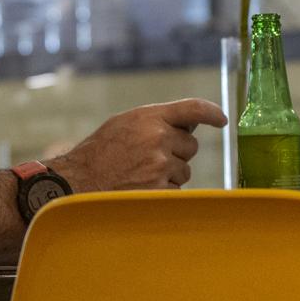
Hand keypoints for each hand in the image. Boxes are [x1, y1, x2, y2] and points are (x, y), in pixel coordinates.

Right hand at [47, 98, 226, 190]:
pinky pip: (176, 190)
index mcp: (149, 117)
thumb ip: (155, 121)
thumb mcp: (124, 124)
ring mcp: (161, 166)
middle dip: (177, 152)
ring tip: (140, 174)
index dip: (211, 112)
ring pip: (185, 170)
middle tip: (150, 158)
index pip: (192, 109)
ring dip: (170, 174)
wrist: (78, 182)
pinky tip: (141, 188)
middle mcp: (159, 138)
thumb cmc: (100, 152)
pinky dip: (164, 191)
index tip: (221, 119)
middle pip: (191, 145)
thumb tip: (188, 127)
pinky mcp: (161, 191)